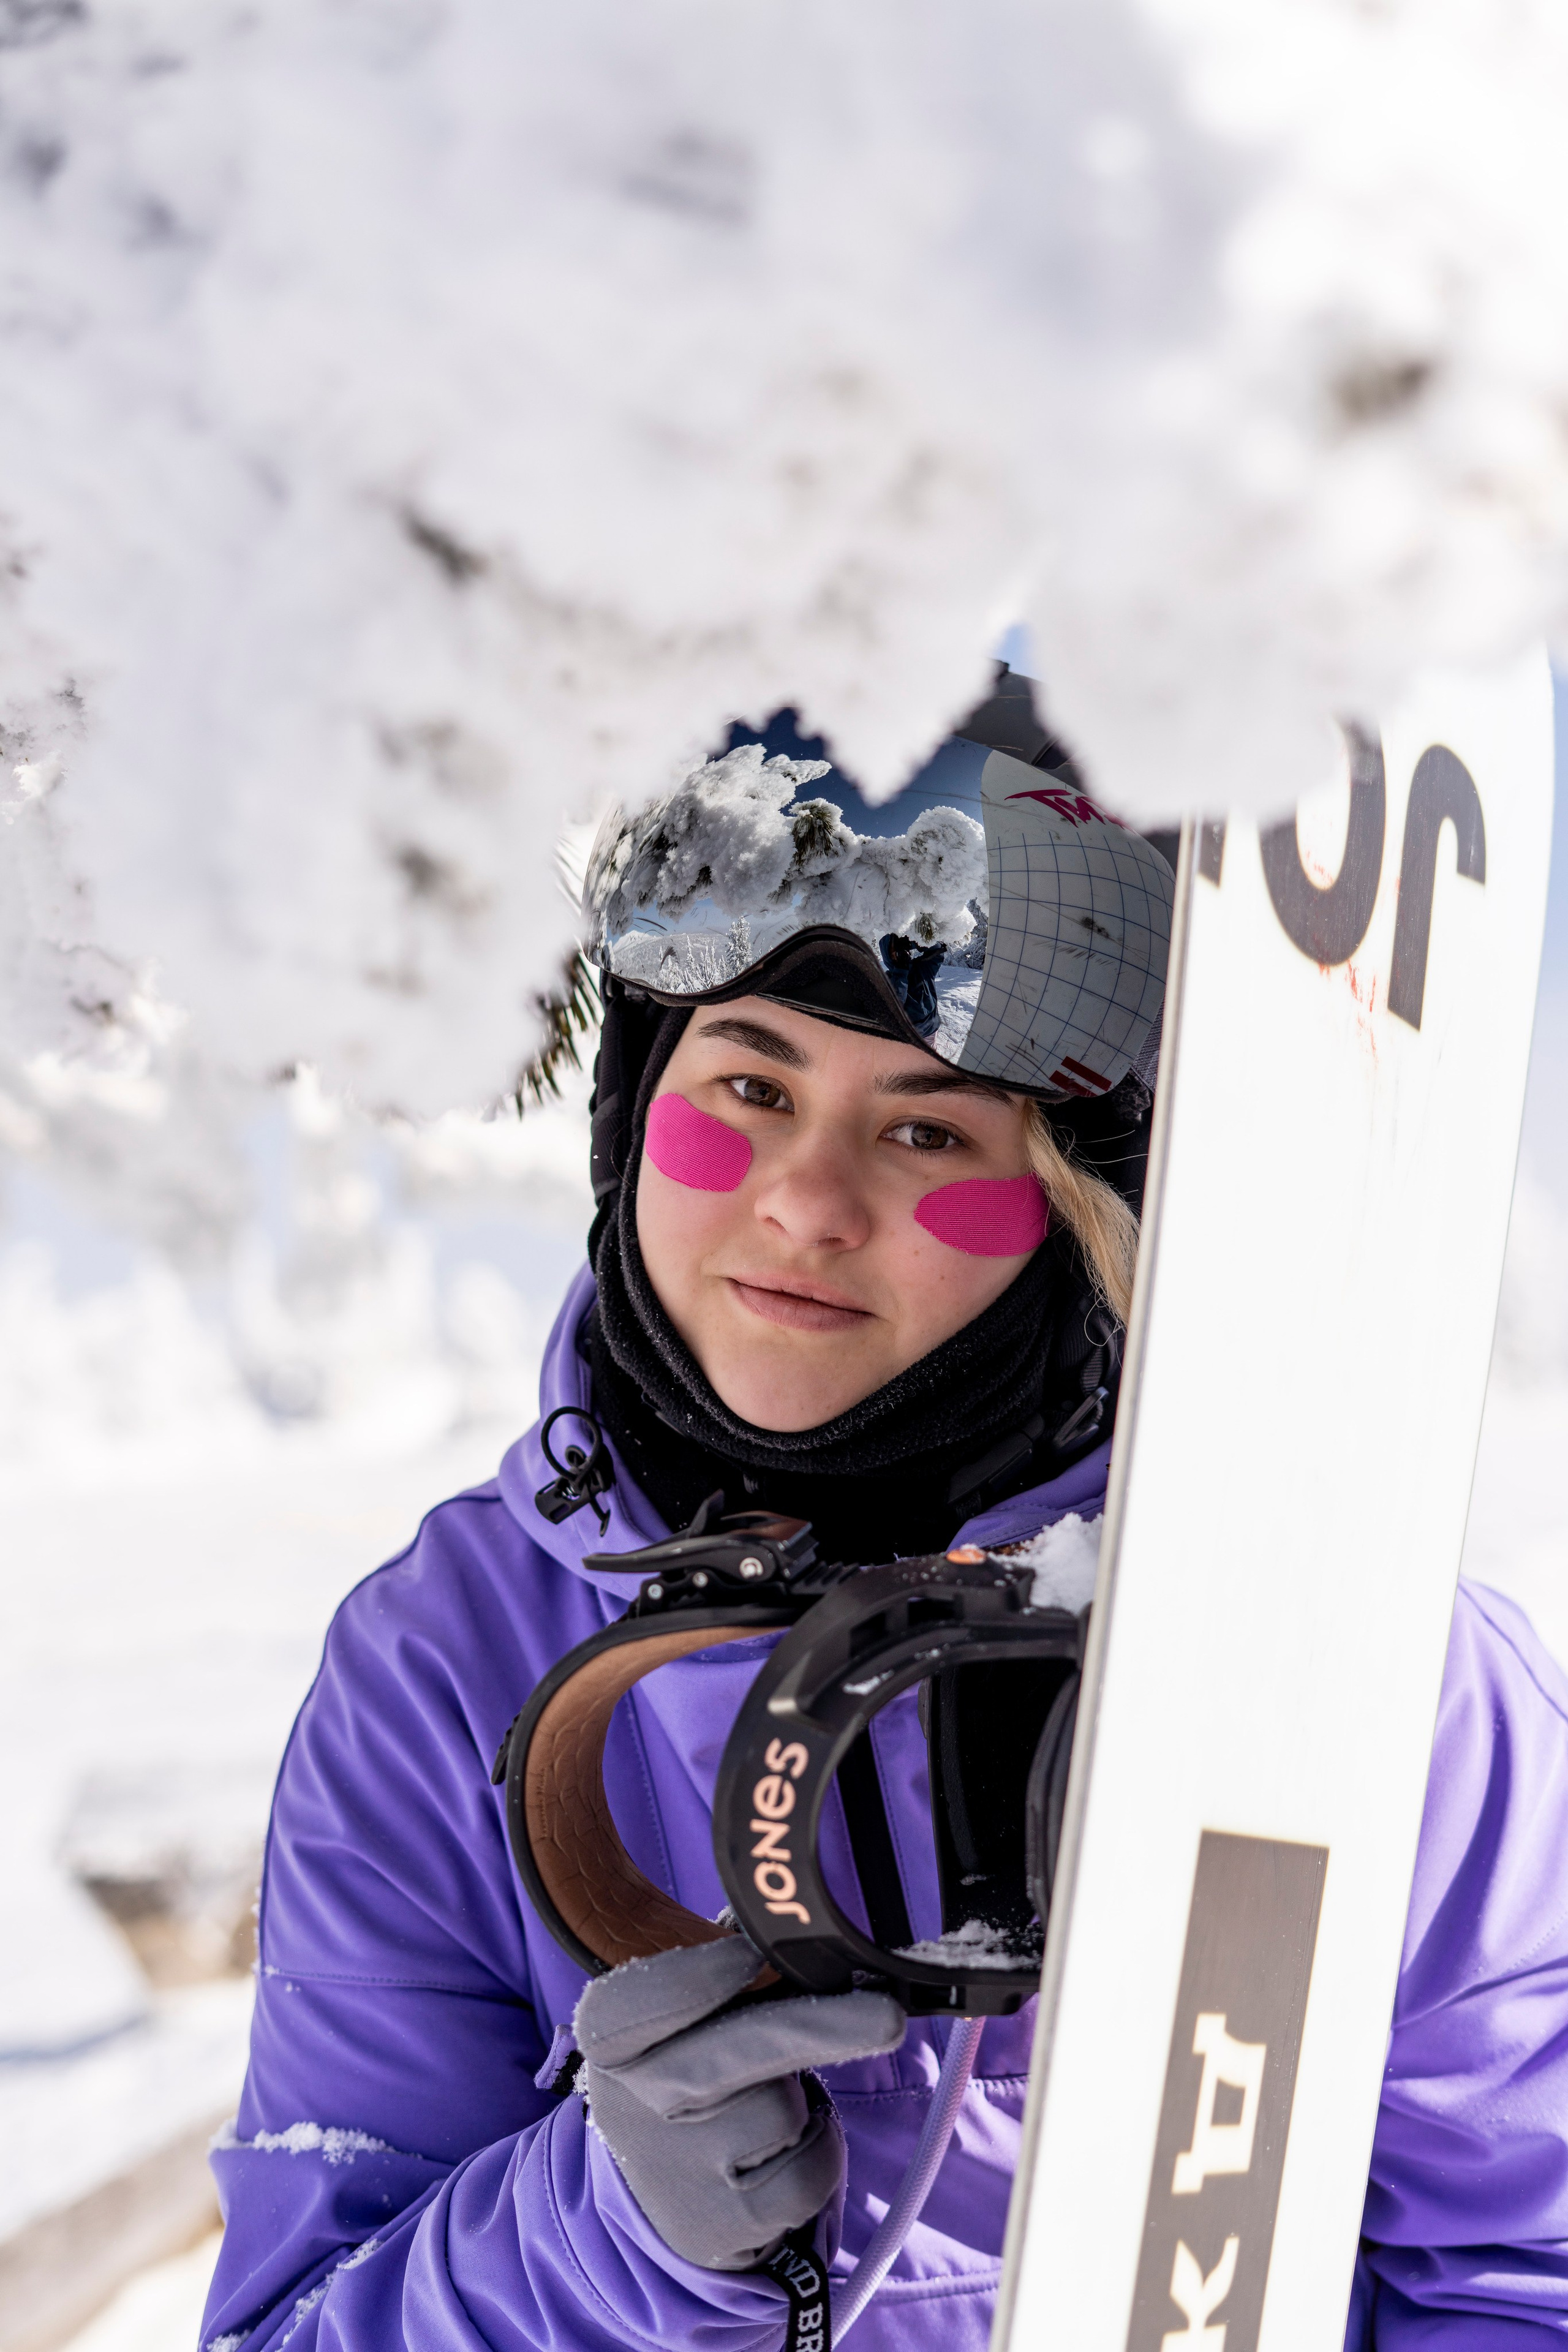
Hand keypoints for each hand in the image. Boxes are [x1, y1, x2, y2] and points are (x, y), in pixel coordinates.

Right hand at [574, 1935, 904, 2271]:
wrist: (669, 2188)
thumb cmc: (695, 2067)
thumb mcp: (689, 2018)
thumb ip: (732, 1969)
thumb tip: (802, 1931)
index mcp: (614, 2041)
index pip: (627, 2010)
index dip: (687, 1983)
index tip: (745, 1956)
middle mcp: (634, 2105)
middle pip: (732, 2056)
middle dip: (818, 2028)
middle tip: (886, 2014)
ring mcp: (676, 2172)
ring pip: (780, 2111)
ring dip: (804, 2098)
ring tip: (777, 2095)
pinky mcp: (721, 2227)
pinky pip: (806, 2175)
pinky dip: (820, 2151)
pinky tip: (792, 2144)